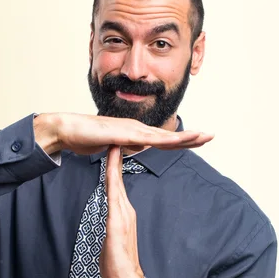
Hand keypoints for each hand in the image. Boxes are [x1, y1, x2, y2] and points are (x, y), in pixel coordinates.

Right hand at [34, 112, 213, 155]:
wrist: (68, 129)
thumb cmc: (85, 136)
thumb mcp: (110, 146)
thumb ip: (123, 147)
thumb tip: (133, 149)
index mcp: (134, 133)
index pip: (162, 139)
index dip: (180, 140)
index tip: (197, 141)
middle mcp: (136, 128)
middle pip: (168, 135)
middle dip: (190, 136)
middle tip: (210, 136)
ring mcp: (132, 129)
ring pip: (164, 136)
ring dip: (185, 136)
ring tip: (203, 136)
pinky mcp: (125, 133)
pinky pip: (149, 139)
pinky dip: (167, 140)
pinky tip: (180, 141)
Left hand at [99, 145, 146, 277]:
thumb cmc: (117, 260)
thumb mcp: (112, 234)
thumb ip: (110, 220)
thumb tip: (106, 211)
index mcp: (123, 211)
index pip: (117, 181)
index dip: (114, 162)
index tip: (112, 144)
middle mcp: (125, 209)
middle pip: (119, 177)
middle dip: (118, 155)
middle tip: (115, 133)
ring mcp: (123, 216)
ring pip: (117, 184)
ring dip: (115, 164)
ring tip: (113, 144)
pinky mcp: (117, 224)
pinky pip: (114, 199)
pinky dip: (112, 185)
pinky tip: (109, 173)